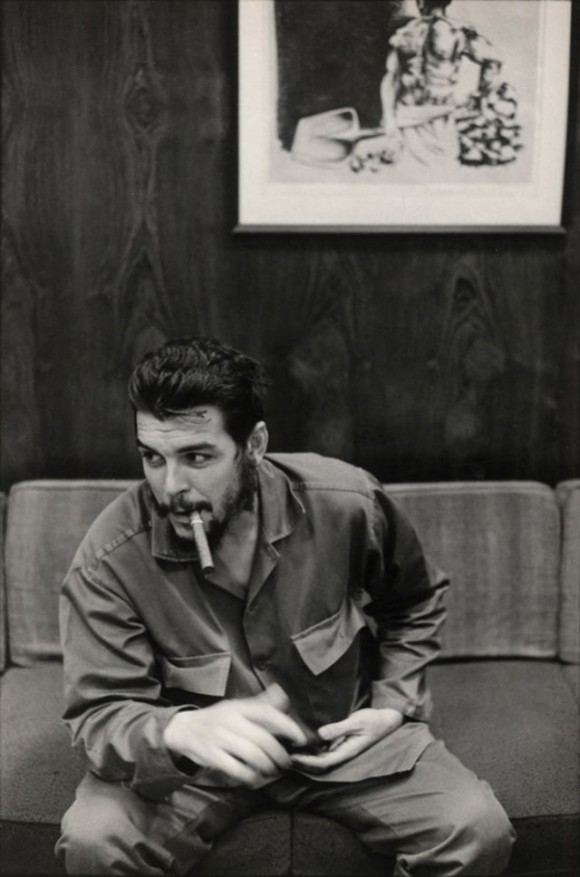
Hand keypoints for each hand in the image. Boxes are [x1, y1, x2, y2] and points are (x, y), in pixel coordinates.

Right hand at [163, 683, 307, 787]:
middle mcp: (231, 720)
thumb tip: (282, 694)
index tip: (300, 739)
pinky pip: (236, 769)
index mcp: (239, 707)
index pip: (267, 713)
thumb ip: (261, 704)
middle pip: (262, 739)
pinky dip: (250, 777)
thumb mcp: (237, 706)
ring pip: (252, 755)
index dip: (287, 726)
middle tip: (286, 762)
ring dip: (268, 767)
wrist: (184, 728)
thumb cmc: (217, 718)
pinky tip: (256, 778)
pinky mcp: (212, 756)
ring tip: (274, 771)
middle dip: (279, 754)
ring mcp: (220, 738)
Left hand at [290, 708, 403, 773]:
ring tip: (287, 750)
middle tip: (283, 756)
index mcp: (347, 752)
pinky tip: (301, 743)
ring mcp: (341, 749)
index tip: (292, 757)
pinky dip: (312, 749)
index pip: (322, 763)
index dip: (306, 762)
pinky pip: (324, 750)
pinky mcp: (341, 743)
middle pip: (318, 764)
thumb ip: (339, 728)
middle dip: (301, 763)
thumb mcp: (357, 722)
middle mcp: (342, 754)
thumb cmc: (374, 721)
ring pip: (320, 758)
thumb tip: (320, 734)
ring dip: (305, 756)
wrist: (388, 720)